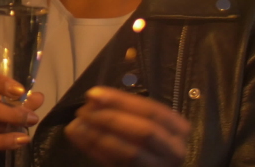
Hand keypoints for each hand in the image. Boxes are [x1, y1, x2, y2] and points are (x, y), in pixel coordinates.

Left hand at [65, 86, 190, 166]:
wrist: (145, 163)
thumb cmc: (142, 138)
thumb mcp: (137, 119)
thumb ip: (121, 109)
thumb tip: (93, 98)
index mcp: (177, 128)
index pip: (151, 110)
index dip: (121, 101)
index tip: (92, 94)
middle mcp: (174, 150)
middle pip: (145, 131)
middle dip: (111, 119)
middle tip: (83, 111)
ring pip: (131, 152)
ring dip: (99, 136)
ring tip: (77, 125)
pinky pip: (117, 164)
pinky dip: (95, 150)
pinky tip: (79, 138)